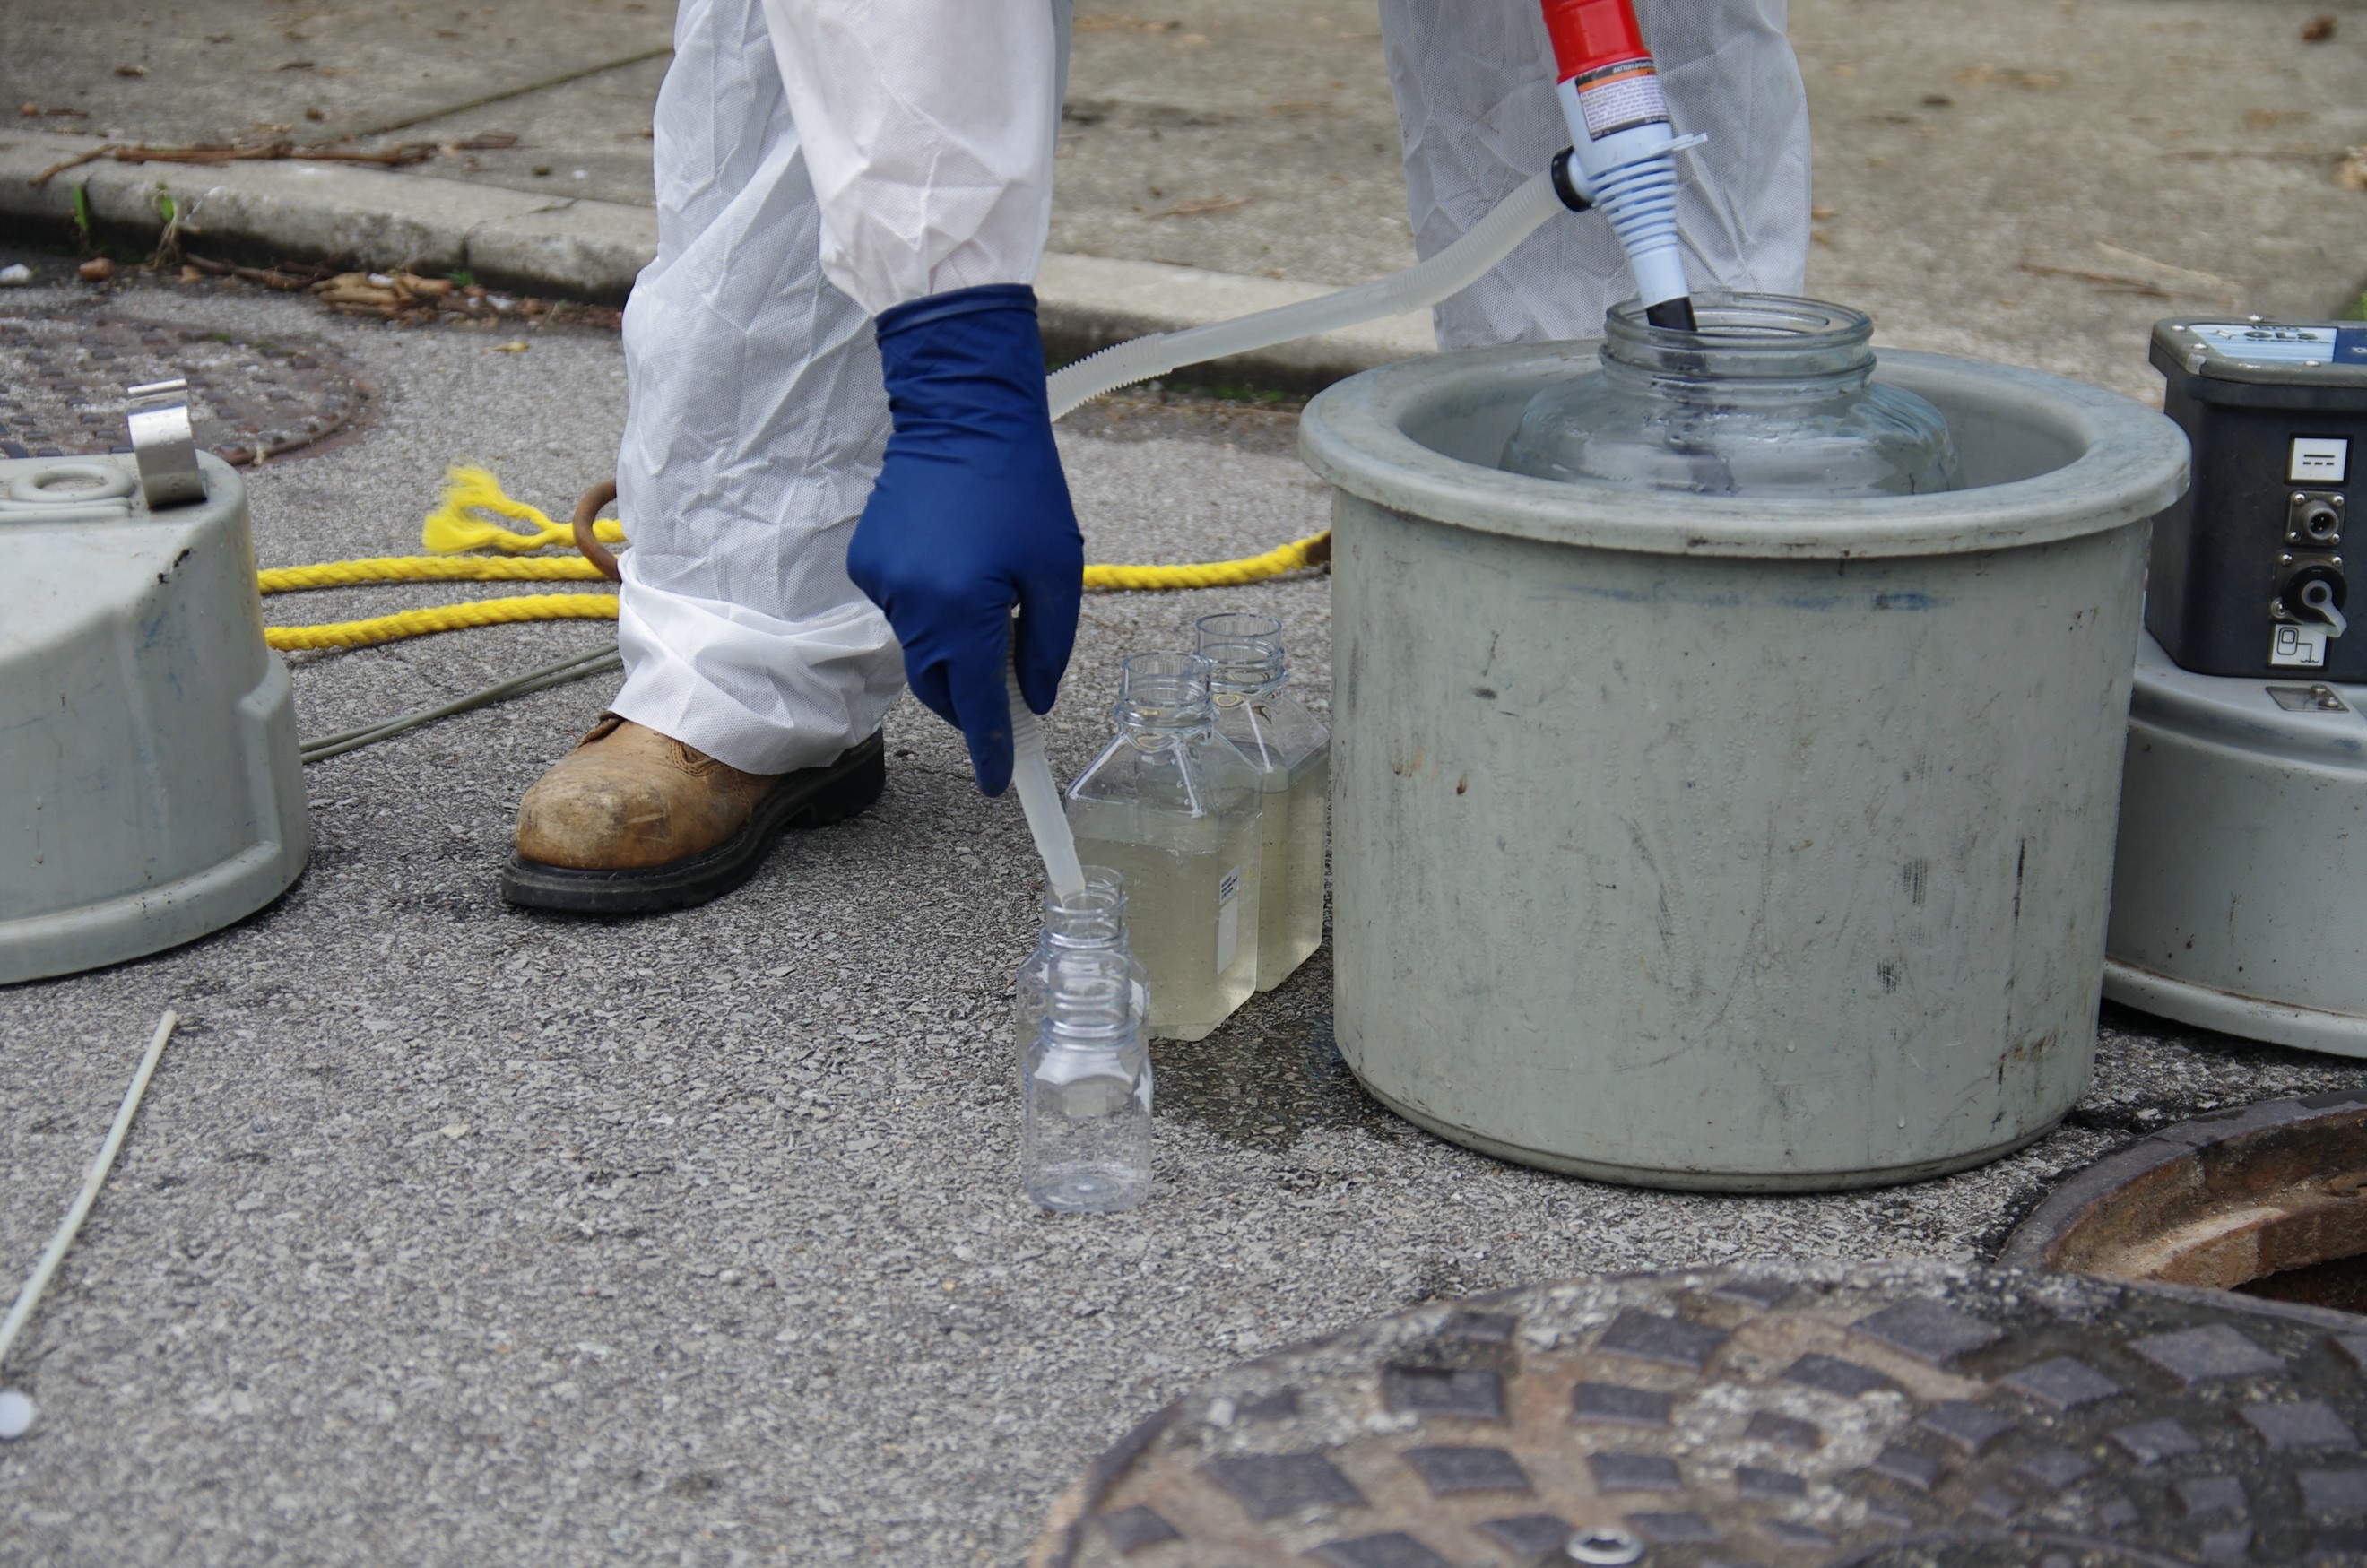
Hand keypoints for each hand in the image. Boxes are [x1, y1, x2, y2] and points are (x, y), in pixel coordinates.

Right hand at [847, 284, 1084, 795]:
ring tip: (993, 597)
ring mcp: (881, 584)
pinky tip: (960, 565)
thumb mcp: (1057, 570)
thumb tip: (1035, 696)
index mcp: (961, 613)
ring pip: (923, 647)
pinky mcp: (868, 561)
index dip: (991, 749)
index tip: (1000, 782)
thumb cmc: (1018, 483)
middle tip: (1011, 693)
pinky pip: (905, 608)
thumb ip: (1048, 644)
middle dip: (972, 701)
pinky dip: (934, 608)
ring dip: (956, 645)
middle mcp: (910, 607)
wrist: (959, 409)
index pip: (977, 704)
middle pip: (939, 686)